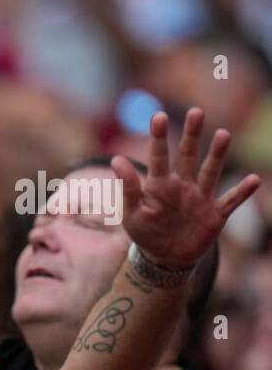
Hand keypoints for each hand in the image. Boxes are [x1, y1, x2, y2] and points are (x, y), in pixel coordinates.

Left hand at [113, 108, 260, 267]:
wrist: (165, 258)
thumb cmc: (145, 232)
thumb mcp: (131, 213)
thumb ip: (128, 187)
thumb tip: (116, 160)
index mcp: (159, 184)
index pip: (158, 156)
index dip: (158, 137)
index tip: (158, 116)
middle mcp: (182, 185)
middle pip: (188, 156)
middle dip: (192, 134)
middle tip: (196, 112)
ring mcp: (200, 198)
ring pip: (210, 172)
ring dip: (217, 154)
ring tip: (223, 134)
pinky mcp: (215, 214)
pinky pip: (231, 201)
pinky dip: (242, 192)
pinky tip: (253, 180)